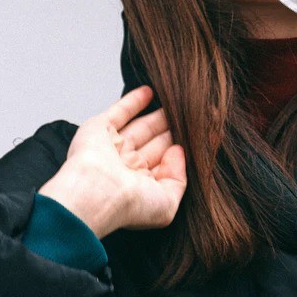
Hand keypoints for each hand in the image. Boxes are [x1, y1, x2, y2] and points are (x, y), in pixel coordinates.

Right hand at [38, 85, 186, 237]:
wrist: (95, 193)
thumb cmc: (128, 204)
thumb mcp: (167, 204)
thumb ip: (178, 179)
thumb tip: (178, 153)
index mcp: (139, 186)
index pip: (164, 164)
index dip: (180, 152)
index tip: (201, 138)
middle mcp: (125, 167)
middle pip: (154, 143)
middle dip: (172, 131)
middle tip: (192, 116)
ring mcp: (112, 147)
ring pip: (140, 127)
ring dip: (157, 115)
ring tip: (178, 103)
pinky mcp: (99, 129)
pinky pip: (120, 111)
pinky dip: (134, 101)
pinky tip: (150, 91)